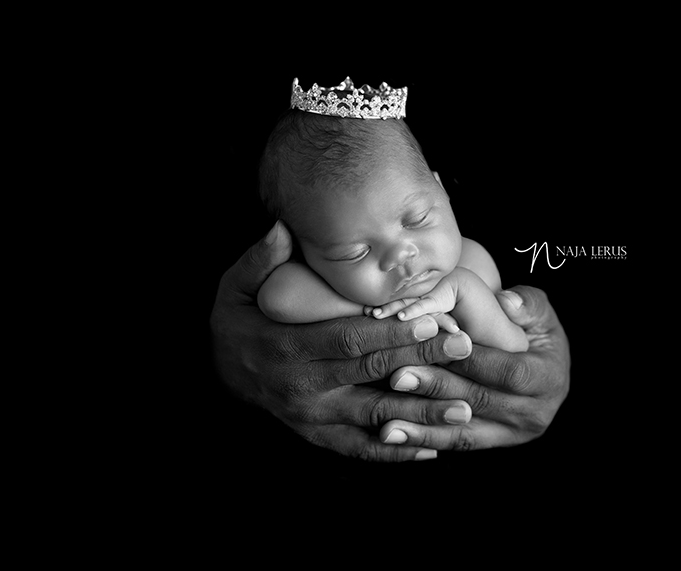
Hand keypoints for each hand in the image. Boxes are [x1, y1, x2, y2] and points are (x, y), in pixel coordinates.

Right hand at [209, 221, 476, 461]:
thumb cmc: (235, 321)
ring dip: (420, 415)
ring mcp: (310, 417)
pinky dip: (395, 452)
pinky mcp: (316, 436)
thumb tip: (284, 226)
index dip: (391, 332)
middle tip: (464, 348)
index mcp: (287, 348)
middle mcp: (302, 388)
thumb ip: (261, 259)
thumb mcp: (234, 286)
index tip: (432, 319)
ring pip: (373, 418)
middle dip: (421, 361)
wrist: (216, 373)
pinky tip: (432, 448)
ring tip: (464, 409)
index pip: (349, 340)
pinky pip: (358, 449)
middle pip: (370, 374)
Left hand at [377, 287, 570, 449]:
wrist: (542, 365)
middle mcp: (535, 413)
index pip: (508, 372)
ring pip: (464, 431)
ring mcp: (514, 434)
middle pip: (480, 401)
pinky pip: (456, 443)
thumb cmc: (535, 330)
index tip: (435, 345)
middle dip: (437, 389)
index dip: (472, 361)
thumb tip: (506, 302)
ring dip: (423, 425)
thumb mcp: (539, 311)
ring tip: (386, 419)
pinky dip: (424, 438)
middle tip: (397, 376)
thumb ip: (526, 303)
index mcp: (549, 379)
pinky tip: (392, 434)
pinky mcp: (493, 443)